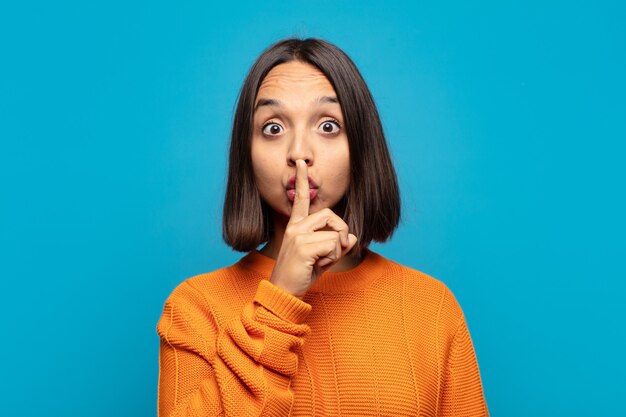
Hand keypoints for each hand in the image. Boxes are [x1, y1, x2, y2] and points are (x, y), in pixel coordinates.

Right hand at [269, 159, 357, 298]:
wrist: (284, 292)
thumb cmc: (301, 275)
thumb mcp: (322, 258)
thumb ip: (336, 245)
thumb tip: (353, 237)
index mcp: (296, 226)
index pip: (300, 199)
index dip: (301, 180)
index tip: (301, 163)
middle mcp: (295, 227)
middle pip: (330, 215)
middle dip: (341, 232)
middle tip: (335, 251)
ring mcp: (297, 235)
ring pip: (334, 232)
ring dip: (336, 249)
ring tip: (321, 261)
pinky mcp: (302, 246)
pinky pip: (333, 245)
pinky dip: (332, 257)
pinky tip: (317, 265)